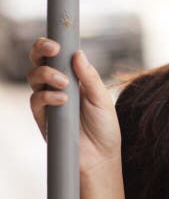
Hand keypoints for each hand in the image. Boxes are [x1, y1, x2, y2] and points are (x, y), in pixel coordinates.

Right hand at [27, 37, 121, 173]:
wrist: (101, 157)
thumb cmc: (104, 127)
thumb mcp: (101, 98)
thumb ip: (89, 77)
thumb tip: (78, 53)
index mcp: (74, 78)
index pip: (57, 55)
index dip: (52, 44)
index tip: (58, 40)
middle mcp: (57, 86)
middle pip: (39, 61)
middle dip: (41, 50)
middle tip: (53, 49)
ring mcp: (48, 101)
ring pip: (34, 77)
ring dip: (47, 74)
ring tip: (65, 83)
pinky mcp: (42, 118)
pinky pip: (36, 100)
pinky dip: (47, 96)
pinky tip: (62, 99)